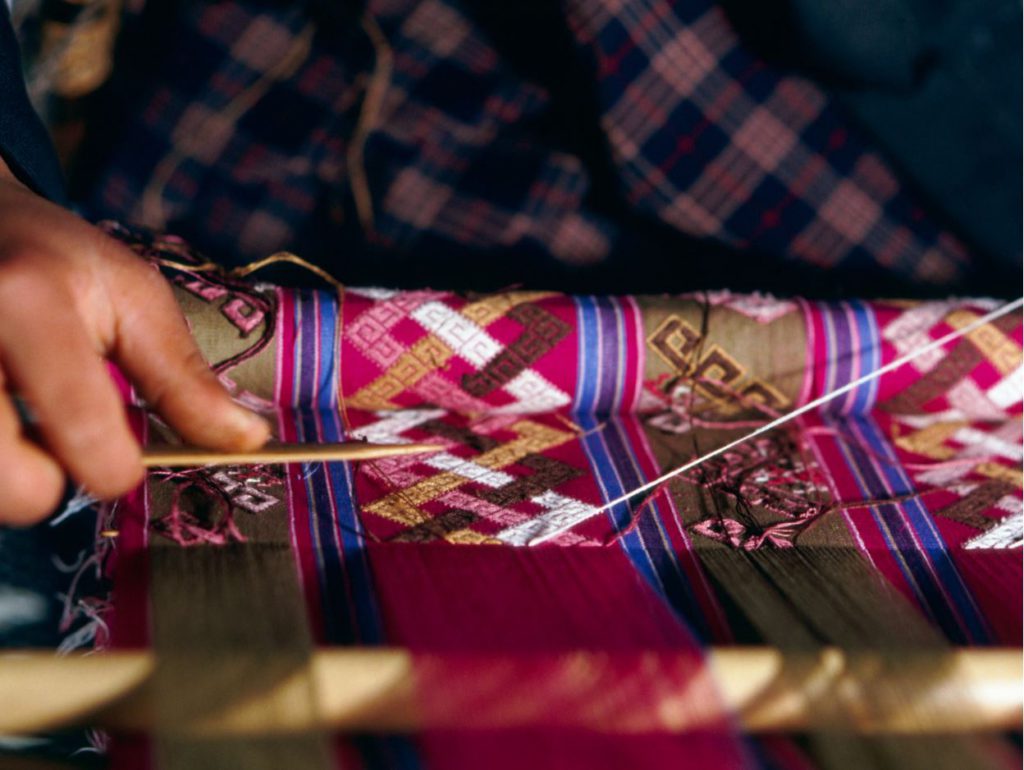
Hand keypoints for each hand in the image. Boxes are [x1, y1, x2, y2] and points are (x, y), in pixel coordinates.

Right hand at [0, 158, 268, 524]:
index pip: (84, 433)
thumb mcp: (132, 296)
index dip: (117, 468)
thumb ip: (183, 377)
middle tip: (56, 437)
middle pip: (14, 490)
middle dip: (46, 483)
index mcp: (27, 304)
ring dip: (9, 474)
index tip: (124, 456)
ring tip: (17, 420)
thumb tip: (249, 440)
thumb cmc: (55, 259)